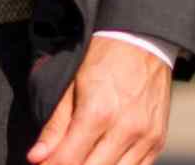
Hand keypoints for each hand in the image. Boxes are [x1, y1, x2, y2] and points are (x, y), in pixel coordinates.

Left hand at [27, 35, 172, 164]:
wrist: (142, 41)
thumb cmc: (103, 59)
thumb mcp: (71, 86)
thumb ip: (55, 126)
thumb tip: (36, 157)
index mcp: (99, 112)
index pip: (69, 159)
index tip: (41, 164)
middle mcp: (125, 129)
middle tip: (60, 160)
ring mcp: (146, 137)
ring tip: (82, 156)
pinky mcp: (158, 140)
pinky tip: (104, 158)